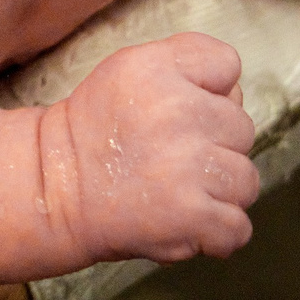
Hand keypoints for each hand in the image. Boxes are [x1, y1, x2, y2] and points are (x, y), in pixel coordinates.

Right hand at [46, 33, 258, 263]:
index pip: (227, 64)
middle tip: (170, 157)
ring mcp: (187, 165)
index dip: (210, 91)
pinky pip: (237, 227)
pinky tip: (184, 223)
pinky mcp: (192, 214)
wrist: (53, 190)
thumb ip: (182, 63)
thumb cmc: (95, 133)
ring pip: (245, 180)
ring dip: (218, 193)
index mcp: (157, 67)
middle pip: (242, 128)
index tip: (180, 112)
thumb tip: (234, 93)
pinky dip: (216, 235)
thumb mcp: (127, 68)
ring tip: (176, 191)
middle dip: (214, 146)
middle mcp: (177, 110)